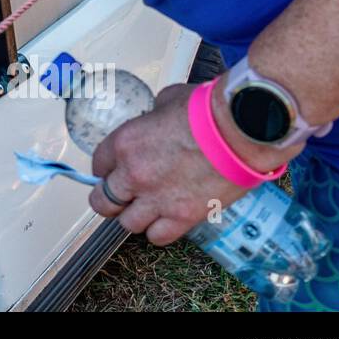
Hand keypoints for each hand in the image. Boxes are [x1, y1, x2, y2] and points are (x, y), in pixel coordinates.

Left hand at [87, 82, 299, 244]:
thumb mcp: (166, 101)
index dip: (105, 169)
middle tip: (121, 196)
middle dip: (109, 199)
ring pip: (128, 224)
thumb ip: (151, 118)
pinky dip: (159, 231)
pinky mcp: (183, 217)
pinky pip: (158, 236)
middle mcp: (134, 175)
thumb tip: (154, 122)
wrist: (240, 131)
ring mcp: (157, 199)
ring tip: (146, 209)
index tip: (113, 171)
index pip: (98, 165)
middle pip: (102, 202)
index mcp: (125, 143)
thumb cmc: (206, 110)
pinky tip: (165, 220)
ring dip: (135, 216)